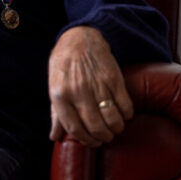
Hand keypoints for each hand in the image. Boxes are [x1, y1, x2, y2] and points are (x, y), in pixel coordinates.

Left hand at [48, 26, 132, 146]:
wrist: (79, 38)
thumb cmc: (64, 64)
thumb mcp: (53, 86)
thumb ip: (55, 113)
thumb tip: (54, 137)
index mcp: (59, 94)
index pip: (73, 127)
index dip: (85, 139)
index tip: (92, 142)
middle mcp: (77, 91)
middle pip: (94, 126)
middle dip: (103, 137)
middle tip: (106, 138)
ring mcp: (96, 85)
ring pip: (111, 118)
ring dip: (116, 128)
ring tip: (115, 128)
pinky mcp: (113, 79)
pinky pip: (125, 105)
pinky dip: (127, 115)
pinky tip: (124, 115)